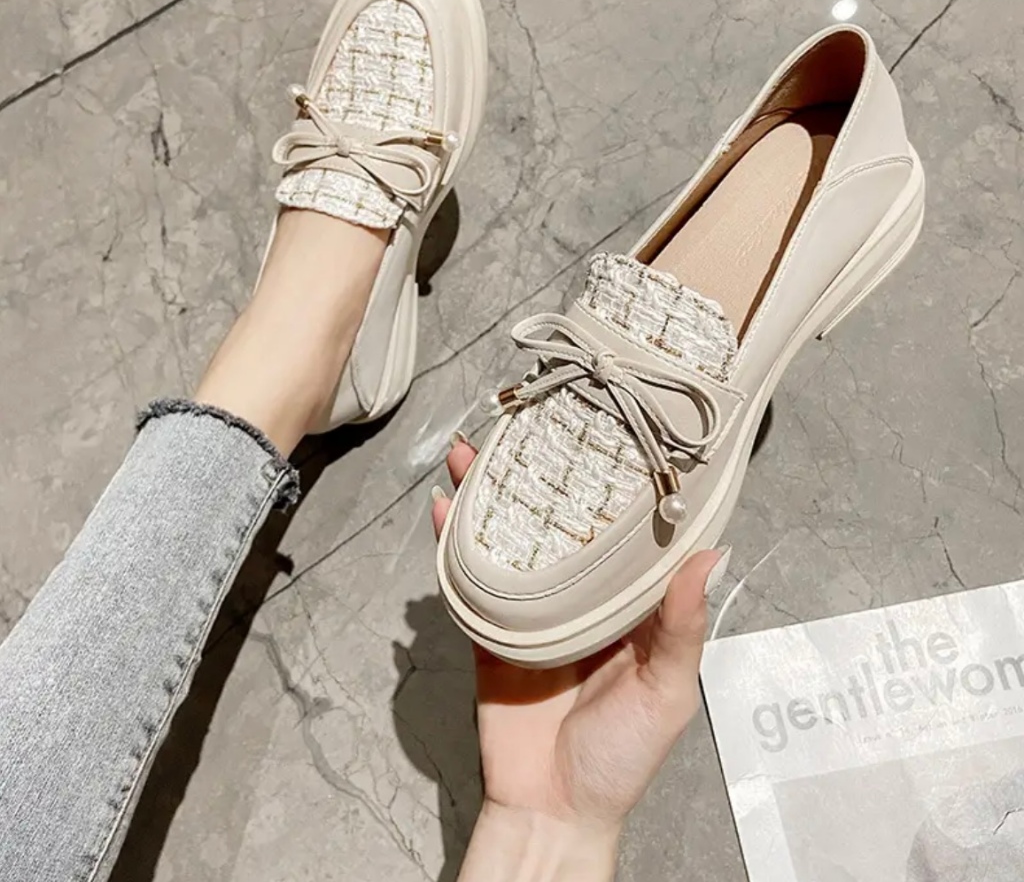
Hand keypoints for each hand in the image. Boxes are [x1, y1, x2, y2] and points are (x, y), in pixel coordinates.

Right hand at [433, 440, 724, 879]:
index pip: (626, 530)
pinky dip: (453, 542)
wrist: (550, 808)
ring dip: (490, 494)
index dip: (618, 482)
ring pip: (510, 536)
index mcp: (628, 603)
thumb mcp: (665, 691)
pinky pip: (469, 577)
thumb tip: (712, 556)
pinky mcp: (489, 627)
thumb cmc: (620, 756)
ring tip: (475, 452)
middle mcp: (580, 595)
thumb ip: (682, 626)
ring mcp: (531, 608)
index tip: (613, 432)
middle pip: (559, 520)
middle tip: (529, 426)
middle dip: (541, 474)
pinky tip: (445, 509)